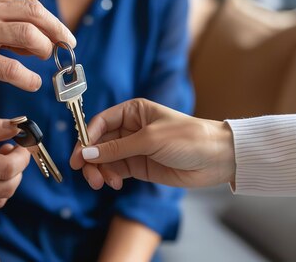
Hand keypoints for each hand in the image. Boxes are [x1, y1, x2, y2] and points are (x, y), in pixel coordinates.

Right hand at [0, 0, 76, 94]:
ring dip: (44, 50)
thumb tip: (36, 40)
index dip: (52, 21)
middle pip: (34, 15)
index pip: (29, 4)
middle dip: (56, 33)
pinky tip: (32, 84)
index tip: (64, 36)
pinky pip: (10, 68)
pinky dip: (28, 77)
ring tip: (44, 62)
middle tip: (64, 49)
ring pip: (27, 36)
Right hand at [69, 98, 235, 189]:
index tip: (77, 156)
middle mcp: (129, 128)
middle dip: (91, 159)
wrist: (217, 158)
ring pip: (104, 159)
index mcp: (132, 112)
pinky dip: (110, 177)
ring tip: (103, 183)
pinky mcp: (139, 166)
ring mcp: (133, 148)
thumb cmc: (188, 137)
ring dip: (99, 171)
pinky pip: (115, 170)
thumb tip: (86, 153)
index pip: (100, 123)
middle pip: (98, 143)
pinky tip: (115, 183)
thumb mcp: (150, 140)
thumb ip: (116, 148)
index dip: (86, 138)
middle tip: (89, 176)